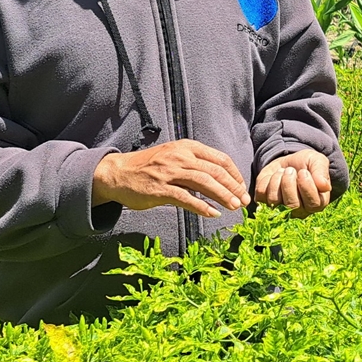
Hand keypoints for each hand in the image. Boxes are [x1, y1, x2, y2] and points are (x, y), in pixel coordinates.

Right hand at [92, 139, 247, 217]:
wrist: (117, 172)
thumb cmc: (150, 167)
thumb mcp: (175, 157)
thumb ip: (196, 165)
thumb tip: (222, 180)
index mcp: (187, 147)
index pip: (220, 159)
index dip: (235, 175)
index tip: (242, 188)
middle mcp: (180, 156)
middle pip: (215, 171)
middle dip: (233, 187)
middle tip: (244, 201)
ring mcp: (169, 172)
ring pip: (204, 182)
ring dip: (222, 196)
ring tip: (234, 207)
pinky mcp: (159, 189)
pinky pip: (185, 198)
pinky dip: (201, 206)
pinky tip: (213, 214)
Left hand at [254, 149, 332, 217]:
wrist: (288, 161)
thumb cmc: (306, 164)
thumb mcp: (317, 161)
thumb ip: (321, 172)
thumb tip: (324, 186)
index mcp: (318, 202)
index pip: (313, 204)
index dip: (307, 187)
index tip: (304, 172)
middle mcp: (300, 210)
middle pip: (293, 205)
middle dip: (289, 184)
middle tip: (290, 170)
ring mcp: (281, 209)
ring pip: (275, 200)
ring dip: (277, 180)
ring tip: (283, 171)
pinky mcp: (265, 202)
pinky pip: (262, 195)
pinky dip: (266, 181)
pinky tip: (274, 176)